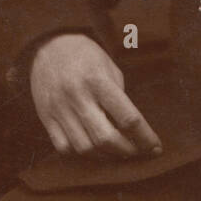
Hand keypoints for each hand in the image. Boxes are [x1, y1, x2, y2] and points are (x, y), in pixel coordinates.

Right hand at [30, 33, 162, 160]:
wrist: (49, 45)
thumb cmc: (87, 57)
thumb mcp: (110, 68)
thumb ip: (120, 99)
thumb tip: (131, 132)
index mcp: (98, 81)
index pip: (128, 118)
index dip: (145, 138)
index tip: (155, 148)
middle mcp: (77, 96)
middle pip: (106, 138)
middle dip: (127, 151)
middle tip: (137, 151)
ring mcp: (59, 108)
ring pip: (85, 148)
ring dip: (105, 156)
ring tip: (115, 151)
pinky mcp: (45, 117)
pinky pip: (64, 148)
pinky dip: (81, 154)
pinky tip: (91, 147)